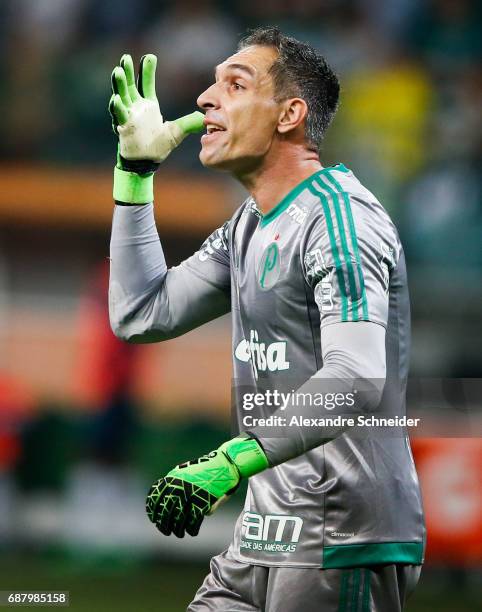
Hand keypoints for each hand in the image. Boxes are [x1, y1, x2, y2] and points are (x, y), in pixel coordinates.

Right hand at [109, 53, 203, 164]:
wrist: (147, 161)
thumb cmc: (159, 146)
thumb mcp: (177, 132)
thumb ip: (188, 123)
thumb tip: (202, 118)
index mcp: (148, 105)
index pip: (146, 83)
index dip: (147, 70)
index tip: (150, 56)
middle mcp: (136, 107)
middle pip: (130, 85)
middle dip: (127, 71)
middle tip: (125, 57)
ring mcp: (128, 116)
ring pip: (121, 96)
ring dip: (119, 84)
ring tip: (118, 71)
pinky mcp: (123, 127)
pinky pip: (119, 115)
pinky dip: (117, 107)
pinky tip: (116, 98)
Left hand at [146, 436, 268, 537]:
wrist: (226, 463)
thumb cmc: (207, 468)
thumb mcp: (186, 471)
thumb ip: (176, 485)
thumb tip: (172, 504)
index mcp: (173, 478)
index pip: (156, 498)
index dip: (153, 511)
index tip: (153, 520)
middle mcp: (180, 487)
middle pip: (166, 511)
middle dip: (164, 524)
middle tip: (165, 531)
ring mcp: (191, 495)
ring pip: (179, 518)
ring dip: (177, 529)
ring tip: (179, 534)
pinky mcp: (204, 502)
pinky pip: (194, 521)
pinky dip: (192, 529)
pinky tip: (193, 532)